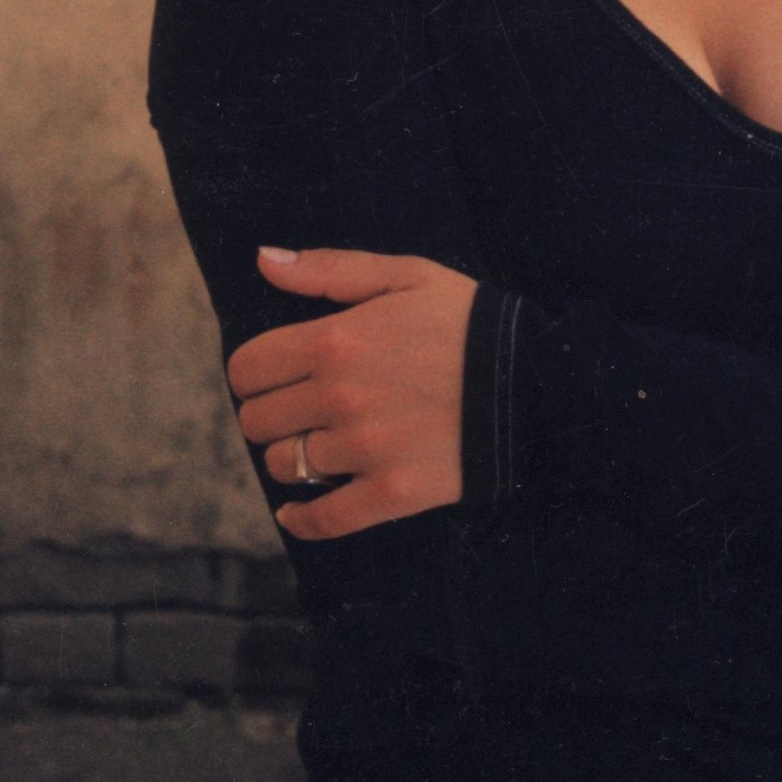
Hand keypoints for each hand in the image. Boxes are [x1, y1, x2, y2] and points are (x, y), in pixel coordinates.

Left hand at [226, 247, 479, 539]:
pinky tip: (295, 511)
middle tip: (298, 406)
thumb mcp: (405, 275)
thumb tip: (264, 260)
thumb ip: (330, 269)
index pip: (248, 369)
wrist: (534, 378)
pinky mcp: (391, 492)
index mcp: (335, 341)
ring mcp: (364, 451)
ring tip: (317, 442)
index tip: (273, 374)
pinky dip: (300, 520)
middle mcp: (339, 399)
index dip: (252, 372)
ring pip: (285, 465)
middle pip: (258, 421)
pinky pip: (324, 519)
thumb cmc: (466, 320)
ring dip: (291, 455)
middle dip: (270, 411)